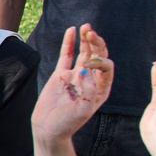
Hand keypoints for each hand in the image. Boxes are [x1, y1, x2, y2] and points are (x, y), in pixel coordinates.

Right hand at [33, 25, 114, 145]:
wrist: (48, 129)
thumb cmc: (67, 123)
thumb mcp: (83, 110)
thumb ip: (89, 90)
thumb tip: (86, 69)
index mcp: (101, 89)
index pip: (106, 67)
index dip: (100, 61)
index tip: (86, 65)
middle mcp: (91, 80)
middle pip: (98, 56)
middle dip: (96, 43)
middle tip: (91, 32)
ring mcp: (76, 76)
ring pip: (84, 53)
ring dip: (86, 40)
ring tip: (86, 27)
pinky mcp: (61, 75)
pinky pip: (67, 56)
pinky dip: (69, 43)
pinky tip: (72, 30)